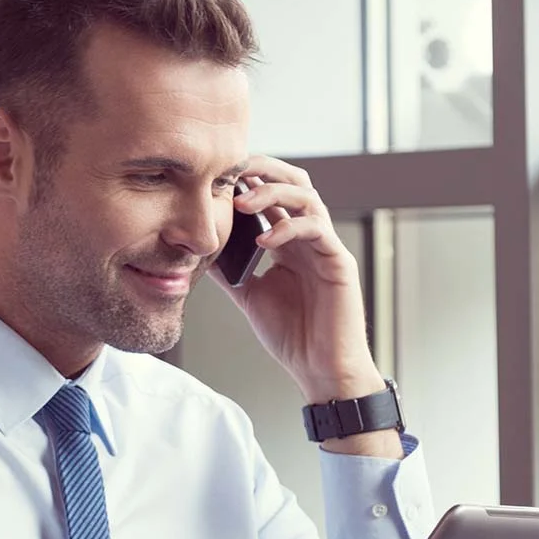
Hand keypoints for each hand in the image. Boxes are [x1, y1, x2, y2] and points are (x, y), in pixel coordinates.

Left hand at [211, 158, 381, 406]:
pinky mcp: (339, 261)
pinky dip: (288, 228)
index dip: (250, 180)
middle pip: (294, 182)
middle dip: (264, 169)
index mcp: (290, 242)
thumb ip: (231, 269)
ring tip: (242, 202)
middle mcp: (309, 238)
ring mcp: (326, 247)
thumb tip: (200, 250)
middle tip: (233, 169)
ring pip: (307, 197)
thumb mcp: (249, 294)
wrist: (320, 369)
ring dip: (272, 193)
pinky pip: (316, 229)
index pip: (273, 195)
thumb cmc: (292, 335)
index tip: (219, 177)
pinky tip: (263, 241)